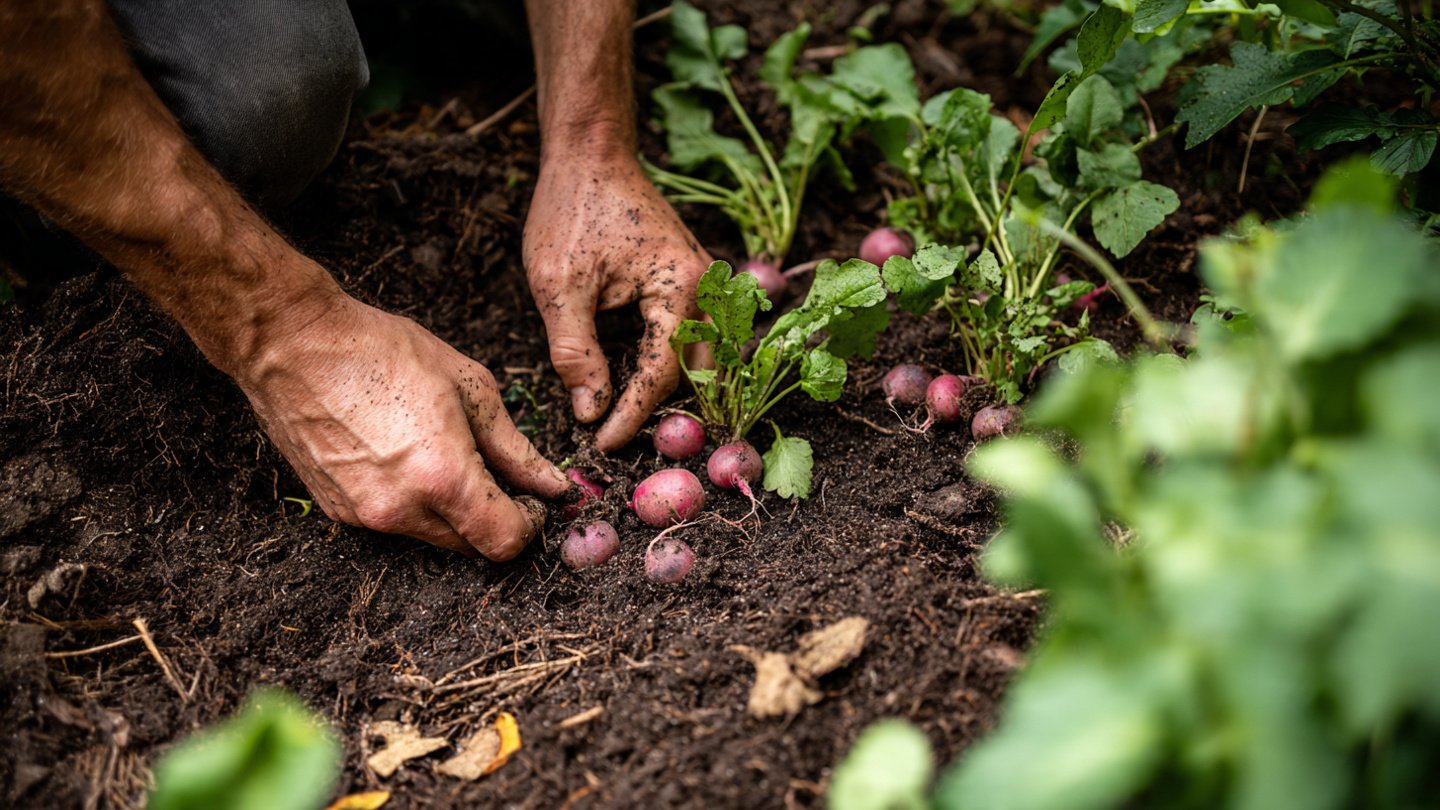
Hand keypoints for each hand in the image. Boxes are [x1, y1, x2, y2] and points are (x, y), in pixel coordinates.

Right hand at [236, 293, 570, 558]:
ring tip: (445, 454)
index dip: (528, 526)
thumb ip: (515, 448)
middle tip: (497, 475)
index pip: (502, 542)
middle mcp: (401, 509)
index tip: (531, 501)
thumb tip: (552, 485)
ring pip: (431, 536)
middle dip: (493, 518)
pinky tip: (404, 456)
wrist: (293, 344)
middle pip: (469, 546)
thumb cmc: (383, 351)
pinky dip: (412, 503)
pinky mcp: (338, 512)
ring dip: (451, 512)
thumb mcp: (470, 388)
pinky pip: (393, 522)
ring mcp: (364, 516)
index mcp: (442, 478)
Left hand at [524, 153, 711, 450]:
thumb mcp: (559, 286)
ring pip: (701, 357)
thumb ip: (575, 352)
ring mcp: (705, 282)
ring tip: (629, 418)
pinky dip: (671, 363)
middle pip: (695, 373)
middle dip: (662, 412)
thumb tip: (590, 411)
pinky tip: (637, 379)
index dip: (633, 416)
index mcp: (680, 288)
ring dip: (670, 390)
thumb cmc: (572, 211)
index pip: (663, 373)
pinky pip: (693, 335)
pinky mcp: (692, 280)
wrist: (590, 154)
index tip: (603, 444)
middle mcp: (707, 287)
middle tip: (620, 439)